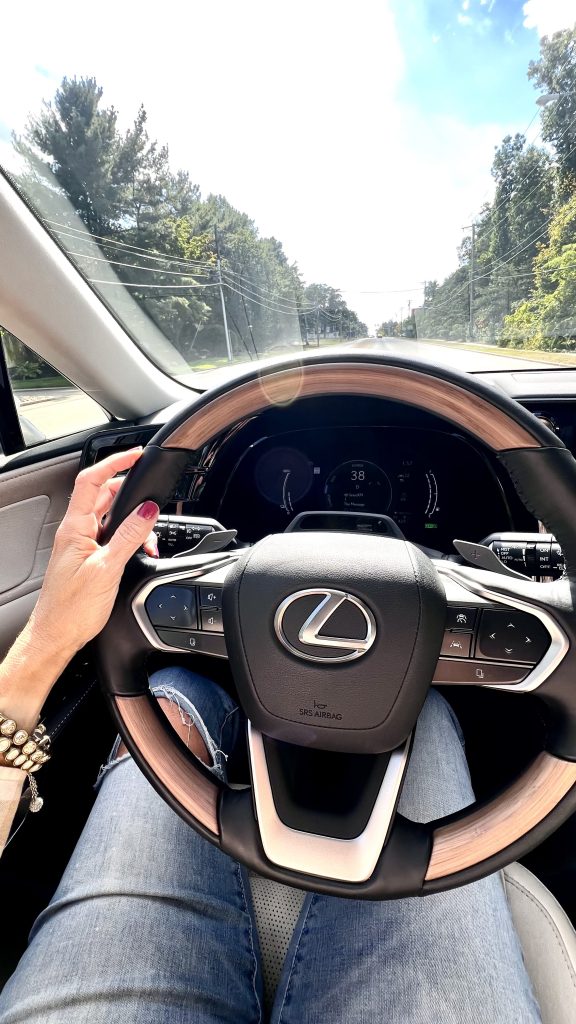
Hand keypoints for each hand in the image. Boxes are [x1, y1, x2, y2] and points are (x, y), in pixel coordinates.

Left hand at [30, 448, 159, 658]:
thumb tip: (147, 510)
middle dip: (130, 493)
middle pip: (103, 495)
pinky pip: (111, 536)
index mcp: (75, 528)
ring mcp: (82, 545)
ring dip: (133, 520)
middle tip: (152, 496)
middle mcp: (76, 532)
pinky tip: (141, 550)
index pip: (91, 480)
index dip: (114, 463)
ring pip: (110, 517)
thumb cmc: (70, 610)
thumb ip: (128, 536)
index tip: (135, 455)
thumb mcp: (106, 569)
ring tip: (150, 536)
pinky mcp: (88, 559)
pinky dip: (129, 537)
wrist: (55, 636)